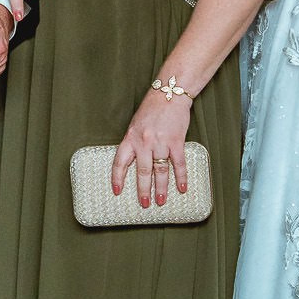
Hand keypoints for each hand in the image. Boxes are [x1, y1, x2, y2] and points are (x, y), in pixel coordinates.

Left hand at [111, 84, 191, 208]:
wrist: (169, 94)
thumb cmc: (152, 108)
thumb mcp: (136, 124)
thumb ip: (135, 142)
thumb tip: (134, 161)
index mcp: (130, 137)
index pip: (120, 162)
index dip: (117, 178)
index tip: (116, 191)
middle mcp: (144, 142)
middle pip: (142, 172)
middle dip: (143, 190)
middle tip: (144, 204)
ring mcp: (160, 142)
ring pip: (160, 171)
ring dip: (161, 188)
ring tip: (161, 201)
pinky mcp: (176, 141)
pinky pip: (178, 164)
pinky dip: (180, 177)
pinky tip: (181, 187)